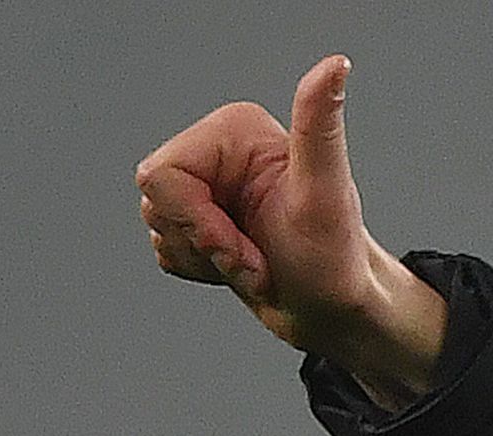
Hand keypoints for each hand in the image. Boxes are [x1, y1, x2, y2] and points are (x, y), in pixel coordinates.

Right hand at [136, 54, 443, 406]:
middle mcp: (215, 151)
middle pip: (156, 201)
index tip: (246, 250)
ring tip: (254, 264)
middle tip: (255, 263)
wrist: (335, 312)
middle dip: (205, 244)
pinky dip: (201, 269)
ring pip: (159, 226)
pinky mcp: (199, 219)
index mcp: (233, 130)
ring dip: (205, 260)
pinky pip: (166, 248)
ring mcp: (205, 187)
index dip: (198, 224)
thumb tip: (335, 65)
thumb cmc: (335, 260)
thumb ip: (319, 126)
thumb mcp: (327, 193)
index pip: (163, 175)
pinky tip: (241, 267)